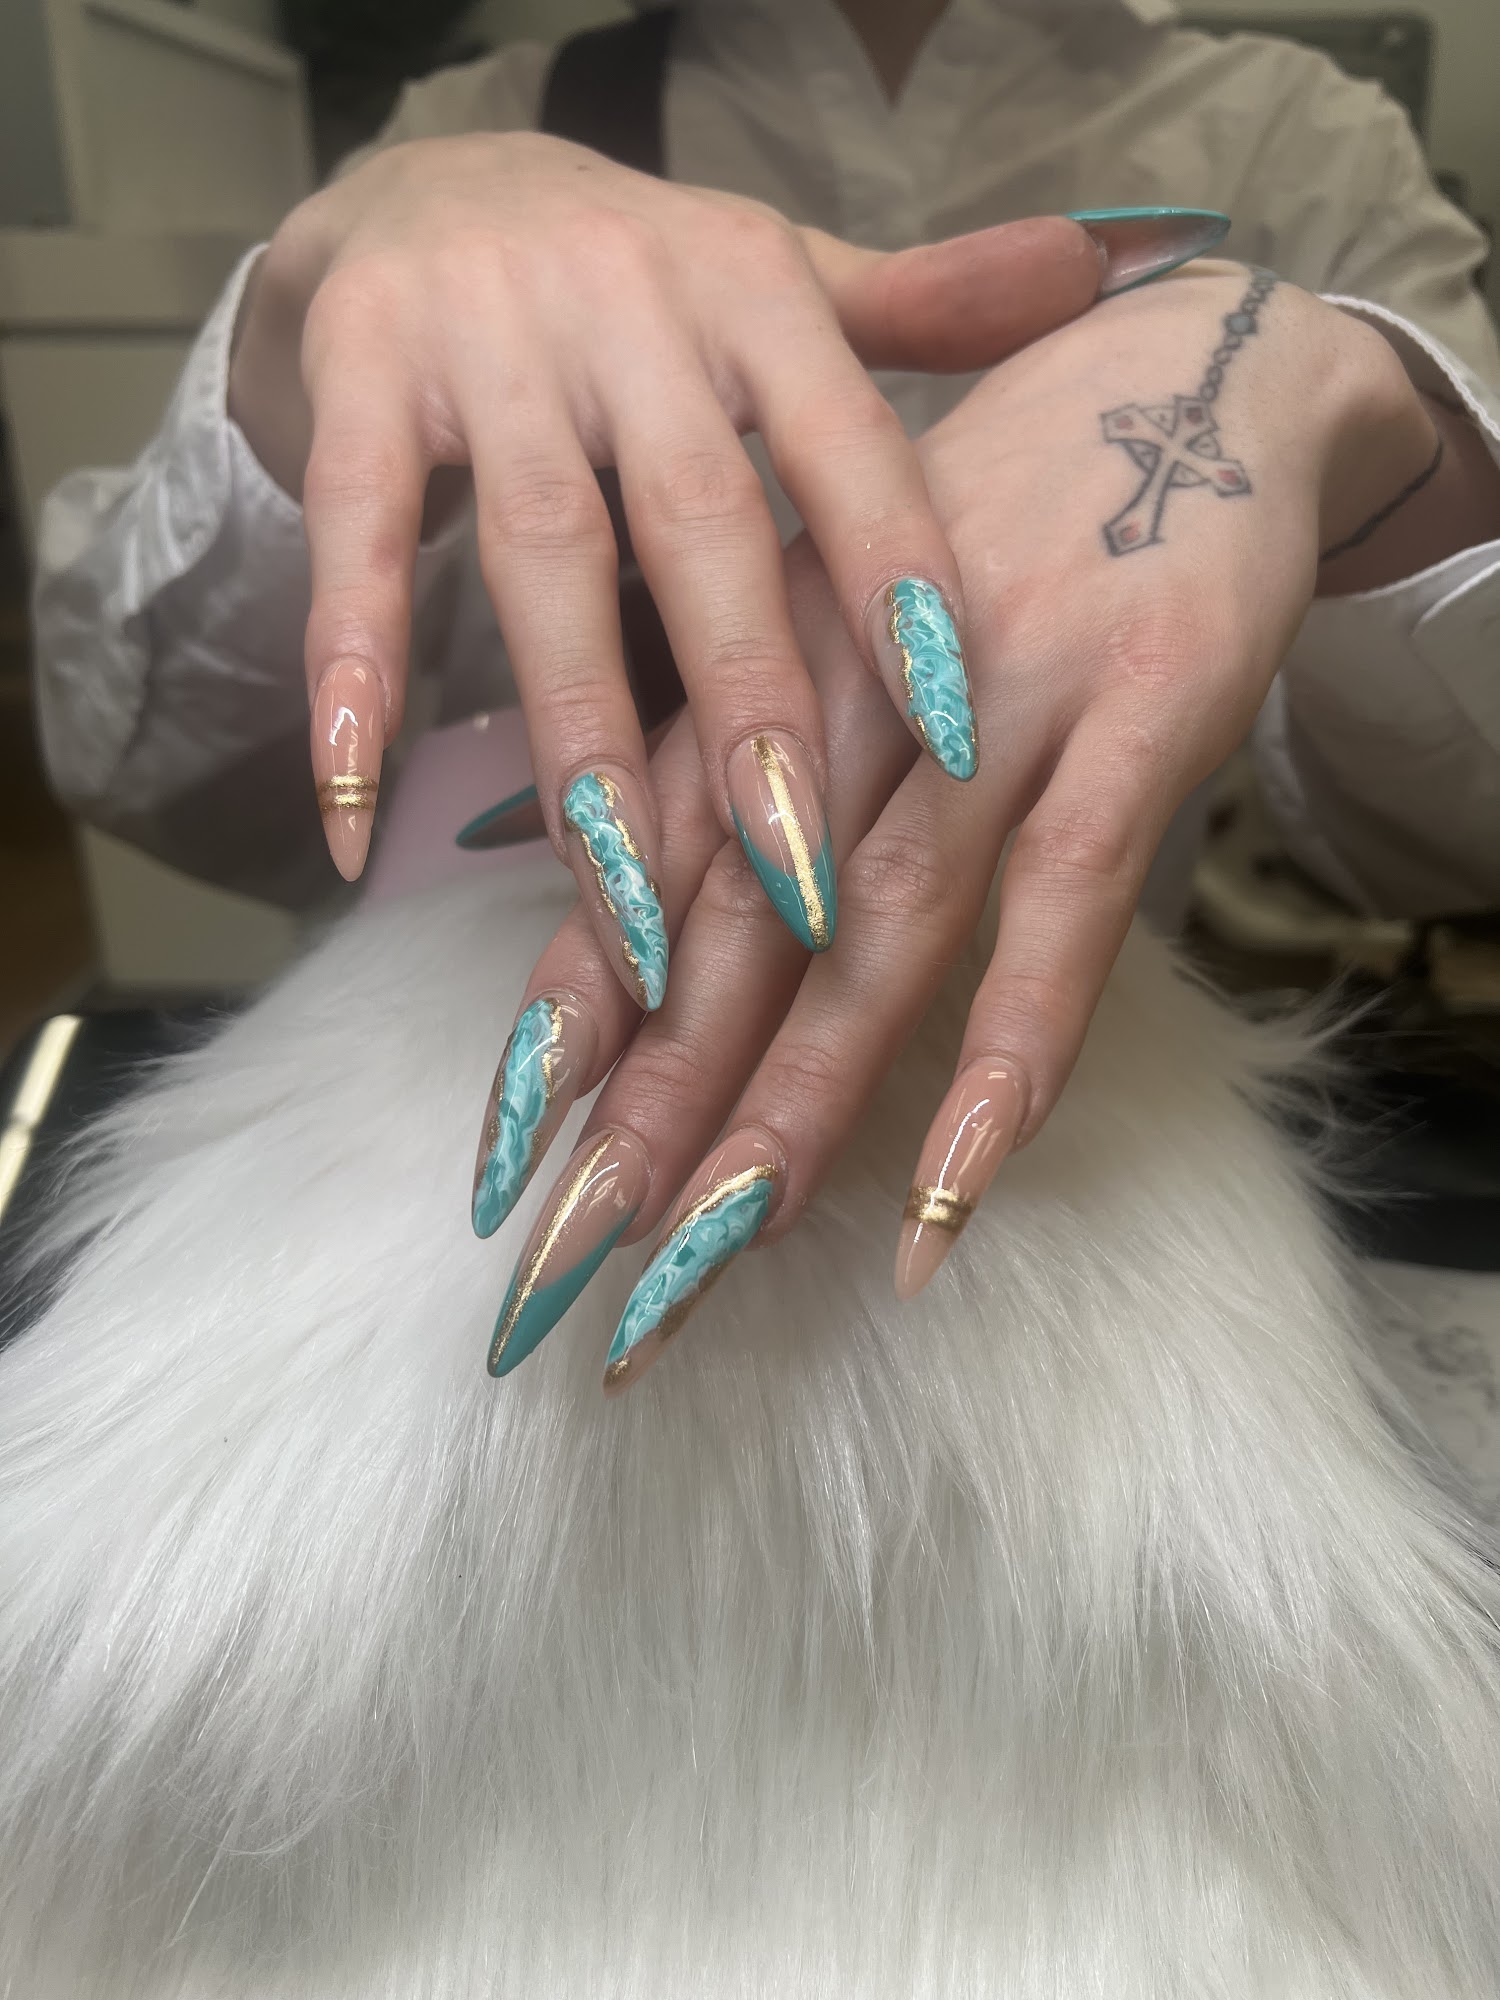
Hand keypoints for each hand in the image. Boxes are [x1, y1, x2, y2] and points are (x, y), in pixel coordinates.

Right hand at [229, 132, 1219, 998]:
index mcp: (754, 290)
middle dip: (754, 712)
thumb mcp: (774, 278)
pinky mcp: (355, 373)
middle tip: (801, 886)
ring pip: (545, 560)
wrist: (419, 176)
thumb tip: (1096, 271)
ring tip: (622, 907)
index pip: (851, 447)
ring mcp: (485, 339)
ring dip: (583, 744)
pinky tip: (354, 822)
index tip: (956, 737)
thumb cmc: (635, 275)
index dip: (901, 586)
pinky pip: (358, 545)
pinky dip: (355, 681)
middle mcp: (630, 303)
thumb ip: (915, 308)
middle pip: (702, 527)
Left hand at [470, 262, 1440, 1384]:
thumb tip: (639, 905)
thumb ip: (752, 755)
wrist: (1188, 368)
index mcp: (766, 674)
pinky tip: (954, 1190)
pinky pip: (1061, 917)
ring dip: (787, 1107)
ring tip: (705, 1256)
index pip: (651, 871)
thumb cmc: (986, 527)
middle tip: (562, 1267)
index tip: (505, 1161)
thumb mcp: (841, 620)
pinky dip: (1005, 1052)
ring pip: (870, 943)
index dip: (575, 1016)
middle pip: (731, 933)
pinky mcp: (1133, 727)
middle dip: (644, 1110)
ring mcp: (995, 718)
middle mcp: (852, 703)